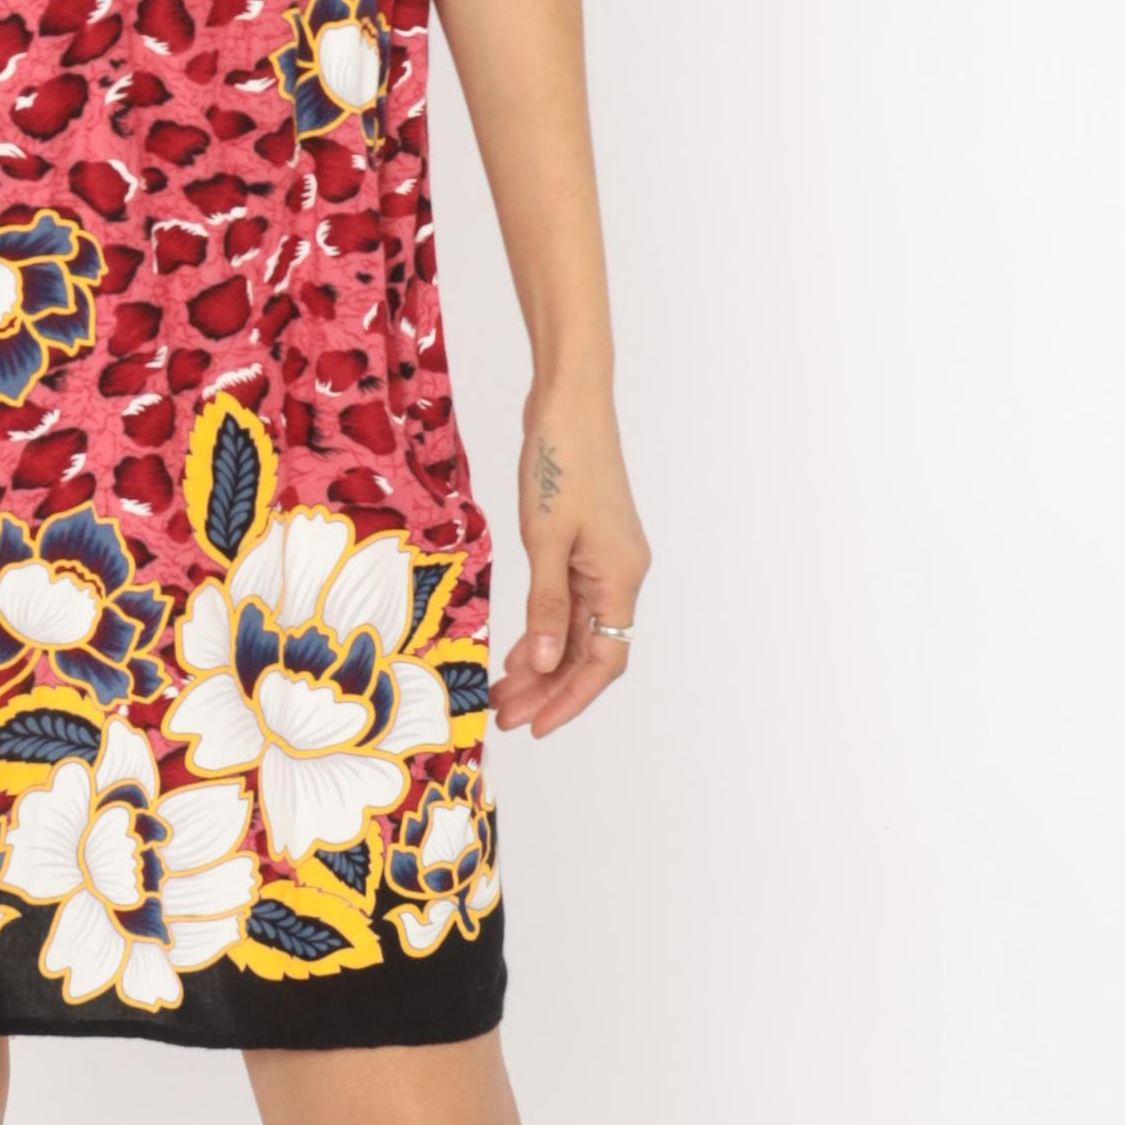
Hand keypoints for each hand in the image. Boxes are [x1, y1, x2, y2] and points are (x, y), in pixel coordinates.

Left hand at [490, 381, 649, 737]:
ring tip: (503, 691)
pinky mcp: (585, 542)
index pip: (603, 662)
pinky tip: (519, 647)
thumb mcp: (546, 537)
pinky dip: (545, 626)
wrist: (569, 400)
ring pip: (578, 629)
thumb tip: (546, 665)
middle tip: (504, 715)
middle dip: (549, 688)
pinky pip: (569, 601)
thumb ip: (547, 604)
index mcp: (621, 578)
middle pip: (590, 652)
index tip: (534, 725)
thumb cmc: (561, 461)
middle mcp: (621, 575)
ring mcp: (604, 558)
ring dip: (544, 662)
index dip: (569, 699)